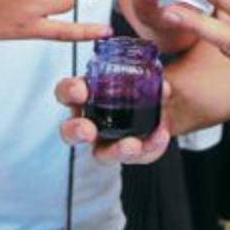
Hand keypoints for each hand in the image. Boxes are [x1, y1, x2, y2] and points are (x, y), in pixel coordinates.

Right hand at [55, 77, 171, 164]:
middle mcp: (89, 122)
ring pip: (102, 154)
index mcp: (84, 95)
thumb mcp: (139, 74)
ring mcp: (106, 142)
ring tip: (132, 145)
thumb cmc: (135, 84)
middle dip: (76, 131)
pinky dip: (150, 146)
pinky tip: (160, 136)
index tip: (80, 91)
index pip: (66, 92)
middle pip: (71, 132)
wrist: (157, 104)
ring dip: (116, 150)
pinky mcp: (128, 153)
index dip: (69, 91)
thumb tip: (163, 87)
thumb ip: (148, 76)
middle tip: (87, 131)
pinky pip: (137, 155)